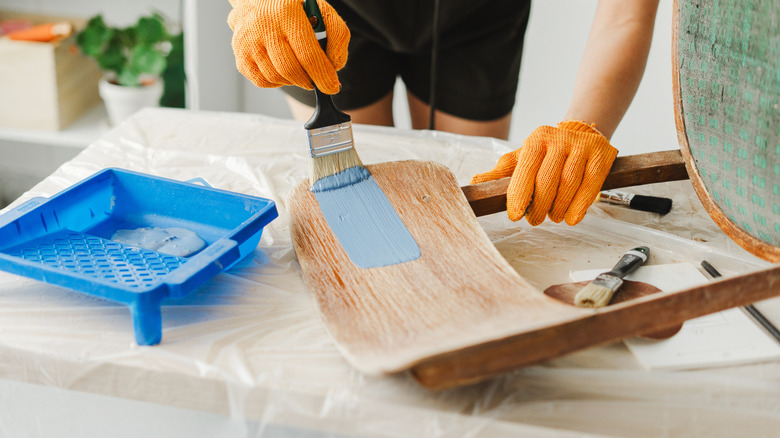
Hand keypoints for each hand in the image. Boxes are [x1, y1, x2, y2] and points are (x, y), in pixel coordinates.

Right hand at [228, 0, 348, 93]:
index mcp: (286, 12)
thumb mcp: (322, 11)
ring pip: (276, 77)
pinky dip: (277, 82)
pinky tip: (283, 70)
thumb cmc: (294, 7)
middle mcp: (263, 25)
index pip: (307, 54)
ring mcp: (247, 41)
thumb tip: (334, 66)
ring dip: (293, 81)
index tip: (332, 87)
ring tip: (299, 70)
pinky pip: (262, 81)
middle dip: (309, 81)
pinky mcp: (240, 55)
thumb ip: (337, 35)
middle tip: (317, 81)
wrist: (259, 0)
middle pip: (290, 69)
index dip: (322, 76)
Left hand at [471, 120, 617, 225]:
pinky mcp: (601, 155)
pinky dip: (580, 206)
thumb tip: (474, 182)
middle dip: (539, 206)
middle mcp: (559, 139)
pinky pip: (591, 185)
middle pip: (547, 180)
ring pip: (569, 184)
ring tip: (552, 217)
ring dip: (558, 208)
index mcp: (536, 140)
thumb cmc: (546, 154)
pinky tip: (571, 218)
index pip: (526, 170)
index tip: (515, 216)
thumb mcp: (521, 160)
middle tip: (535, 220)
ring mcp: (582, 146)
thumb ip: (500, 173)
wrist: (580, 135)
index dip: (519, 195)